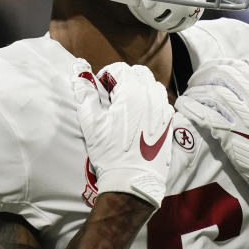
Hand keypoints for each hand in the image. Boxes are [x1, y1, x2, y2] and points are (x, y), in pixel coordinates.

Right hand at [72, 60, 174, 208]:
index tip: (100, 91)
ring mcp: (163, 109)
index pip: (119, 68)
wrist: (133, 180)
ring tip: (126, 107)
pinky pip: (162, 102)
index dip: (106, 76)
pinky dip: (151, 102)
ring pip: (153, 85)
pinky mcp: (169, 123)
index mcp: (132, 91)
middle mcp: (152, 96)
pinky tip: (140, 118)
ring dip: (139, 89)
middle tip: (112, 97)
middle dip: (124, 79)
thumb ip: (85, 91)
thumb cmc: (109, 151)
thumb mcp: (91, 121)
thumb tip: (79, 68)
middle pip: (139, 73)